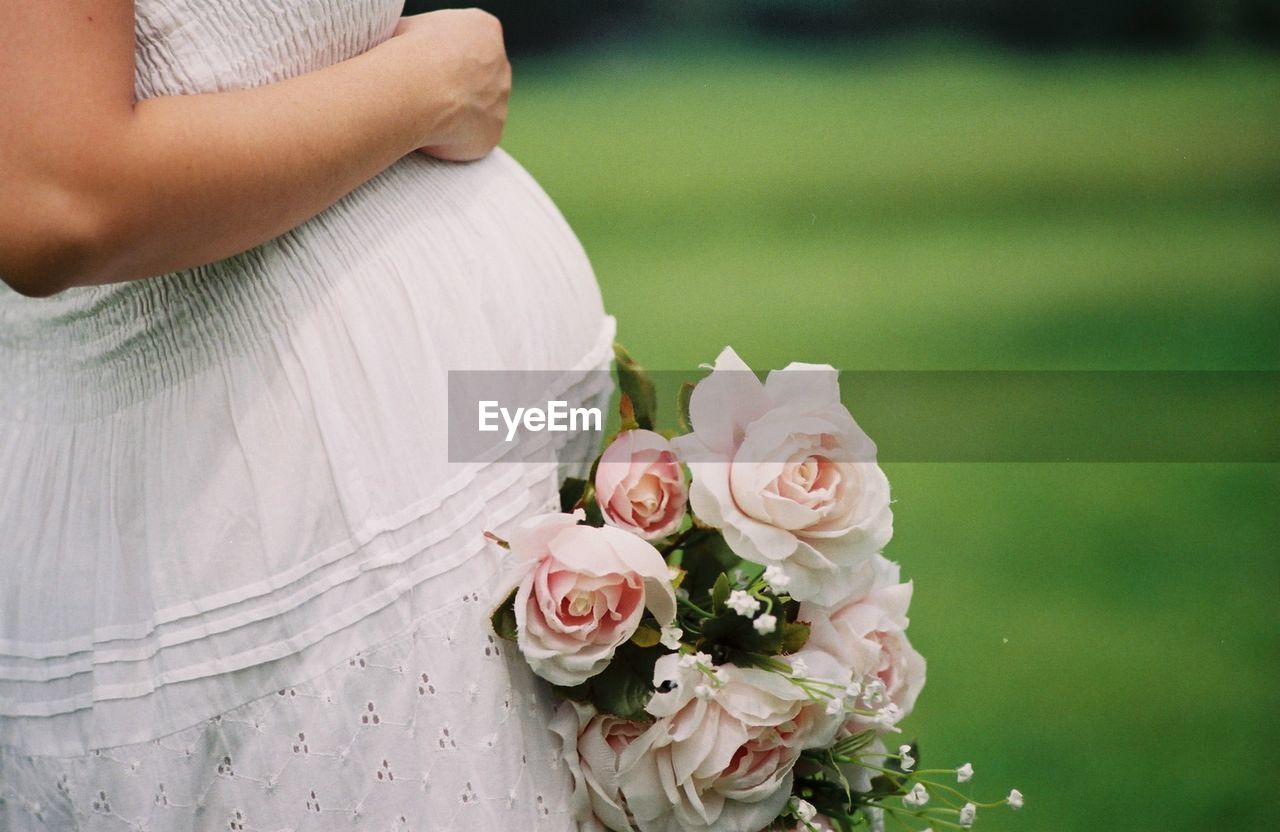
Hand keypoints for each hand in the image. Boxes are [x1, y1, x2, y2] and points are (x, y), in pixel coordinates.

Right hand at [392, 9, 510, 161]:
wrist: (417, 88)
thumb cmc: (406, 53)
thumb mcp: (408, 28)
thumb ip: (420, 39)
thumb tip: (406, 50)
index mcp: (484, 28)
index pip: (468, 43)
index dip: (442, 57)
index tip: (422, 67)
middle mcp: (500, 63)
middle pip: (478, 77)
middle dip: (453, 87)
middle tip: (422, 95)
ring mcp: (500, 99)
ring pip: (478, 109)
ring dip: (454, 114)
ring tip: (422, 116)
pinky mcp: (492, 132)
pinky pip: (472, 138)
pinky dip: (453, 140)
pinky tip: (430, 135)